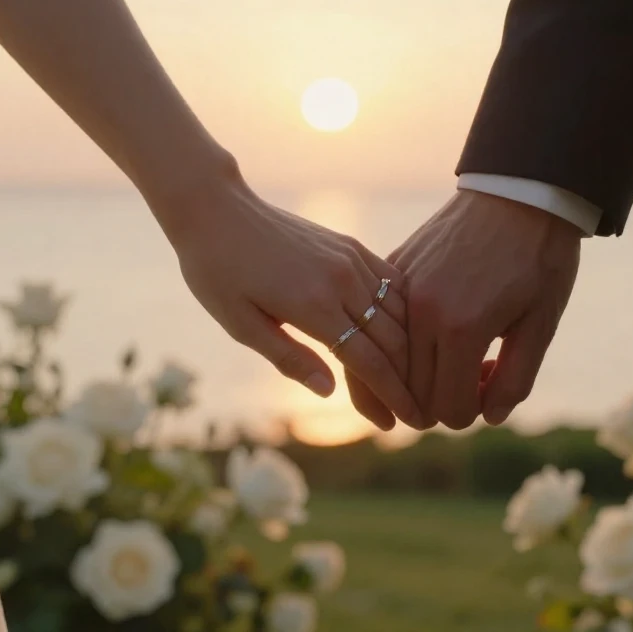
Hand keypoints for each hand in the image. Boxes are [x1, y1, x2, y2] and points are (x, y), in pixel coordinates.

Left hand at [164, 178, 423, 429]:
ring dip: (410, 349)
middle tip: (416, 413)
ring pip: (399, 312)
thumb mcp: (240, 325)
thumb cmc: (217, 272)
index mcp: (313, 305)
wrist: (217, 210)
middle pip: (393, 340)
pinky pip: (392, 281)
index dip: (392, 396)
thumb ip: (289, 358)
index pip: (370, 362)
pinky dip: (404, 310)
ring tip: (413, 380)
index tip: (407, 422)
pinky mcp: (350, 245)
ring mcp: (350, 258)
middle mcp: (342, 279)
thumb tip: (330, 392)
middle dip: (407, 381)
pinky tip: (405, 333)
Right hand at [389, 190, 580, 428]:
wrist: (520, 190)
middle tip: (480, 374)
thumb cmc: (540, 256)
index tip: (490, 392)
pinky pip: (384, 324)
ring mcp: (401, 289)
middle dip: (445, 399)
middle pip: (413, 392)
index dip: (471, 413)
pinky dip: (405, 343)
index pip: (446, 408)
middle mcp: (419, 312)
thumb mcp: (541, 324)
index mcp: (459, 329)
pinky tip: (436, 333)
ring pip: (392, 362)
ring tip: (460, 356)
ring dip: (422, 373)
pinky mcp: (395, 269)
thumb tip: (487, 417)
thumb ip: (514, 379)